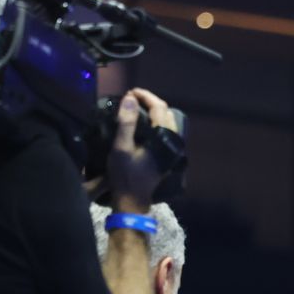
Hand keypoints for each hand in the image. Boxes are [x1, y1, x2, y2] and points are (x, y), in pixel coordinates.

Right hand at [105, 87, 177, 212]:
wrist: (132, 200)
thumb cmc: (124, 175)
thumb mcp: (121, 148)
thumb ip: (127, 122)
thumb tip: (130, 98)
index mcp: (163, 138)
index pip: (159, 107)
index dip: (145, 96)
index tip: (130, 92)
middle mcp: (172, 141)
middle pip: (165, 112)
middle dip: (150, 101)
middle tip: (132, 98)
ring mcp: (171, 148)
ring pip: (166, 121)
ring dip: (153, 111)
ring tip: (135, 107)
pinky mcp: (167, 154)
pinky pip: (165, 130)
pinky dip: (154, 121)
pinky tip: (141, 122)